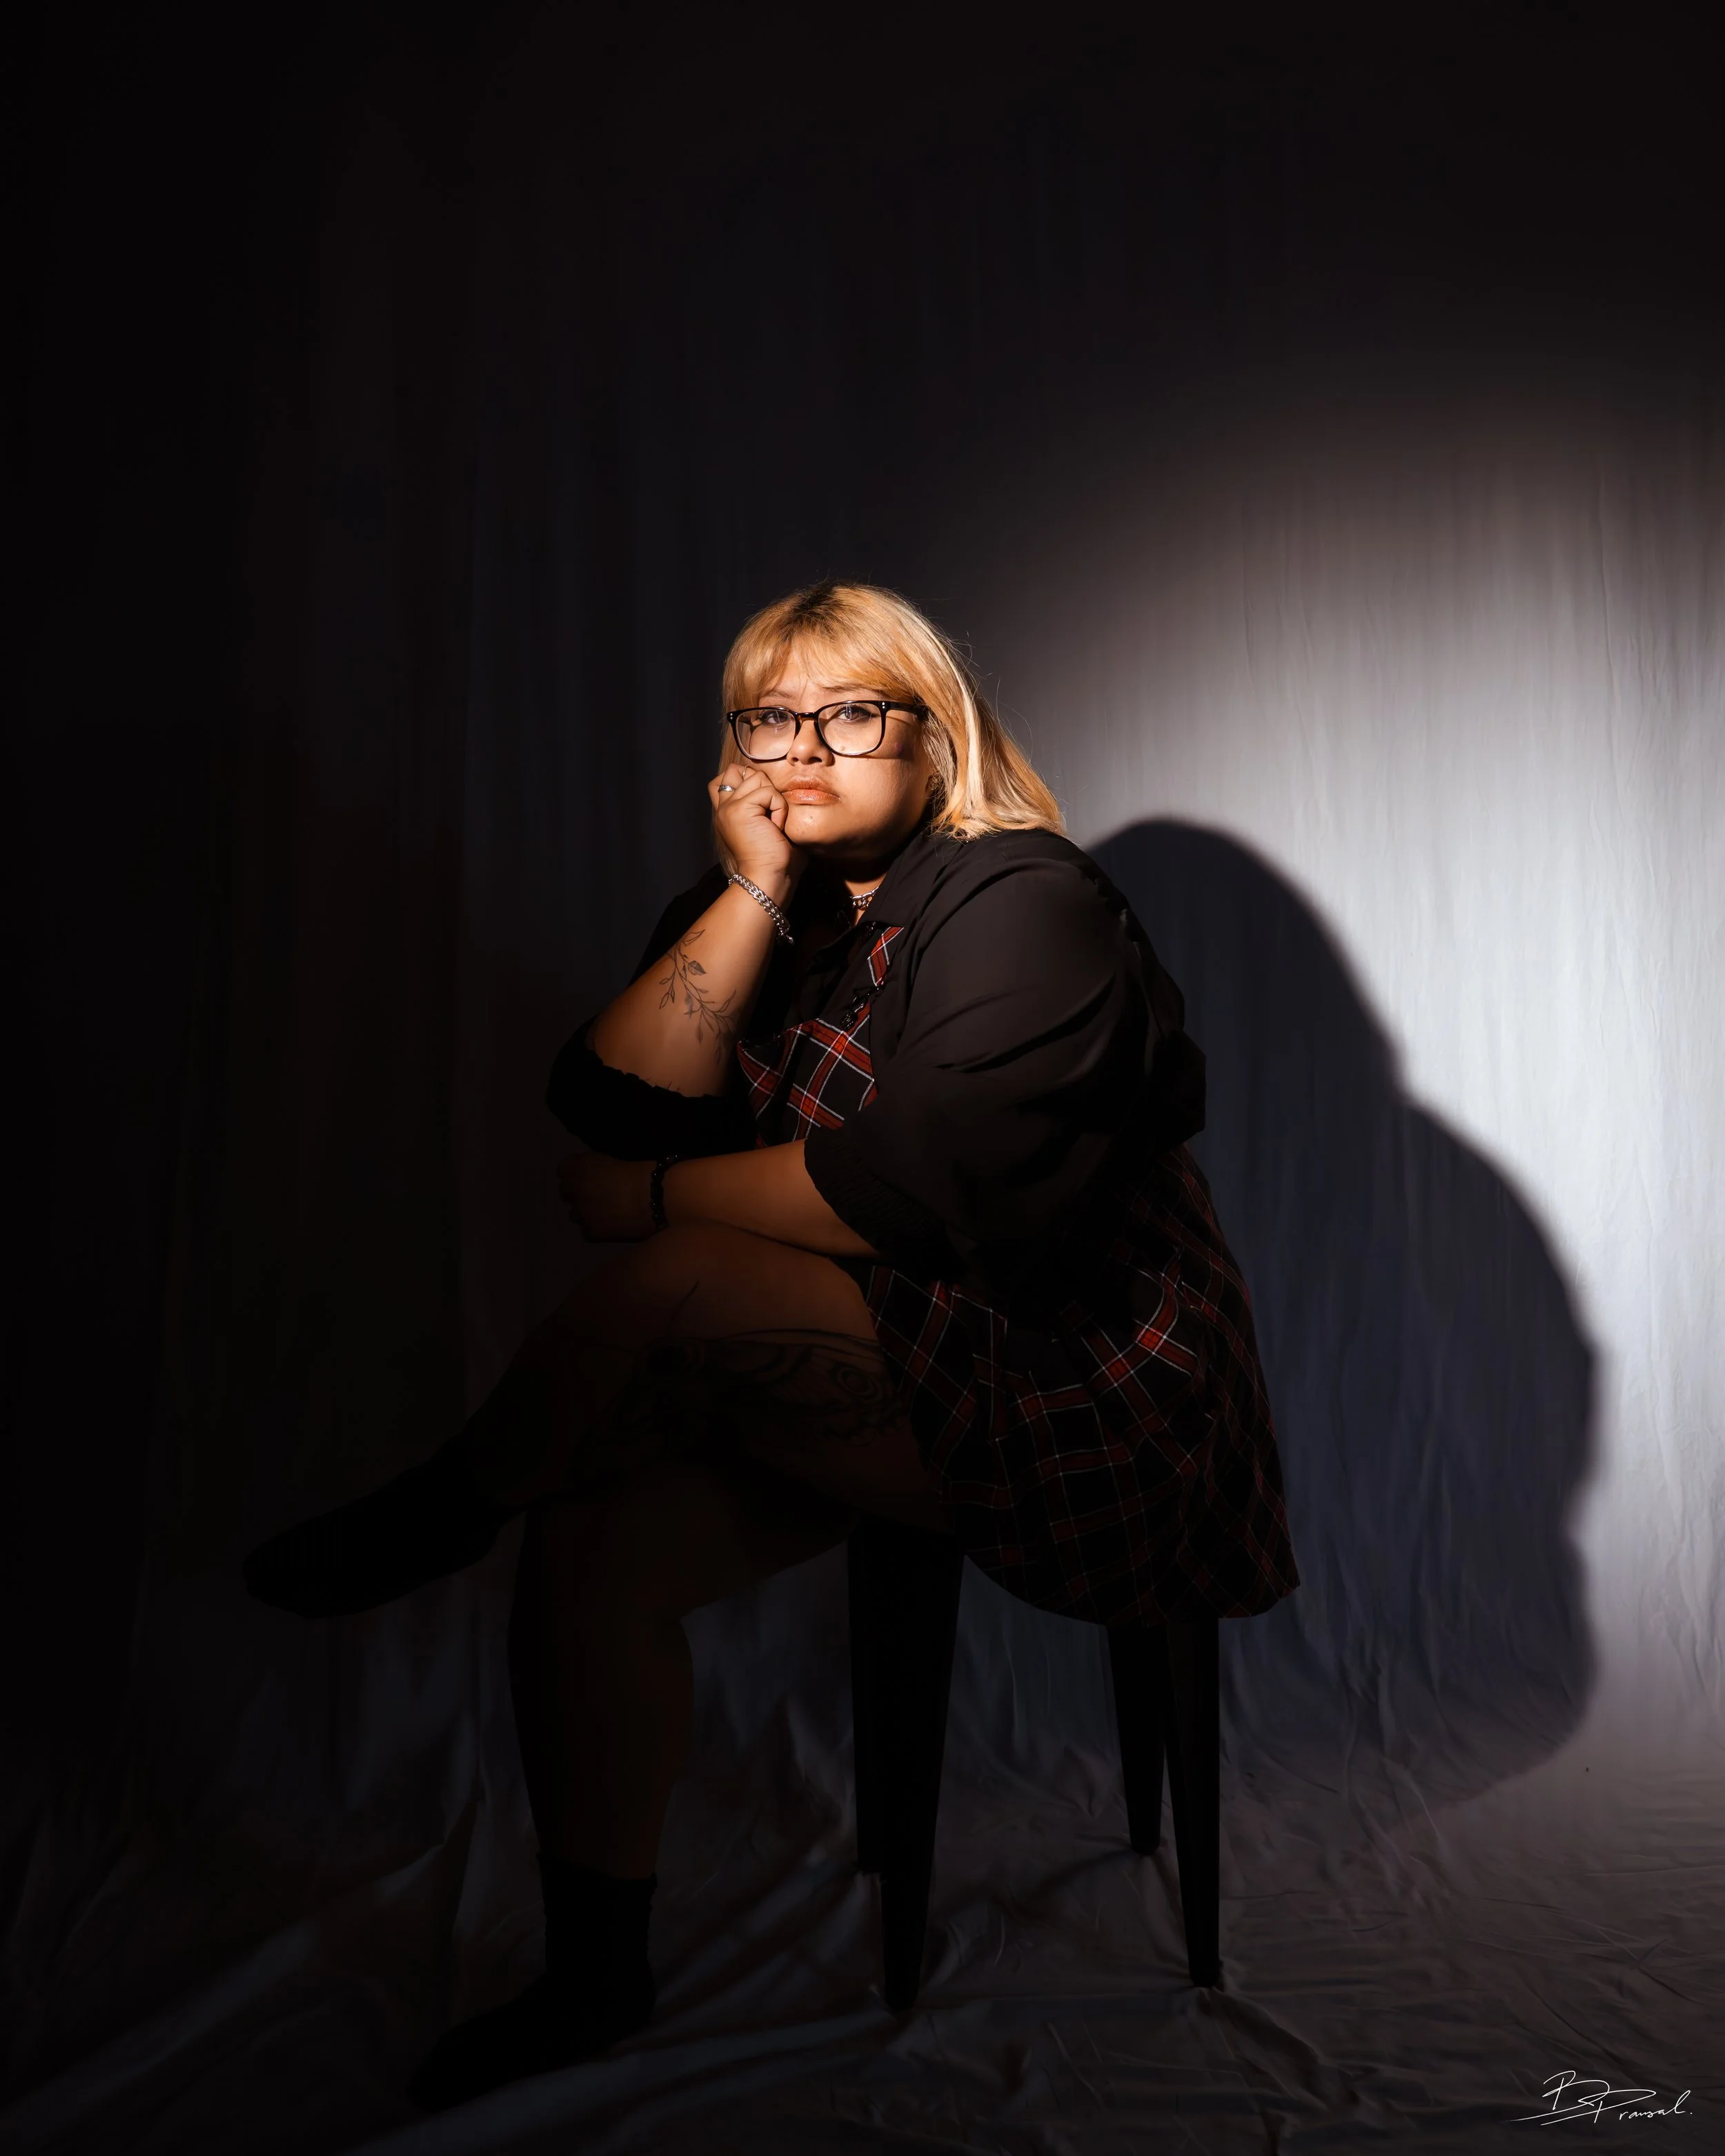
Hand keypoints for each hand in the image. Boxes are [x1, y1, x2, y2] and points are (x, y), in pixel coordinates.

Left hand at [557, 1151, 655, 1240]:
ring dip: (586, 1213)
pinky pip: (586, 1231)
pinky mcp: (590, 1232)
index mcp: (580, 1166)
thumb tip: (592, 1178)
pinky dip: (596, 1230)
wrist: (656, 1198)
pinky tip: (613, 1226)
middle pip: (565, 1192)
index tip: (589, 1177)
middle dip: (578, 1194)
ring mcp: (581, 1212)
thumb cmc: (642, 1173)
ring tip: (607, 1214)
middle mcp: (574, 1188)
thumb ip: (595, 1168)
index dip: (575, 1174)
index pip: (563, 1169)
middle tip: (599, 1197)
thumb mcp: (613, 1160)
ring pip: (575, 1214)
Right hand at [709, 761, 803, 895]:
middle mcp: (723, 808)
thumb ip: (762, 803)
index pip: (725, 777)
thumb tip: (775, 786)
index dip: (746, 779)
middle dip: (761, 783)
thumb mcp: (765, 826)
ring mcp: (729, 808)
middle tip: (769, 811)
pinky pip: (769, 792)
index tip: (763, 803)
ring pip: (757, 777)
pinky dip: (779, 808)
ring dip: (773, 798)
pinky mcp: (739, 809)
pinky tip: (776, 827)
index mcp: (726, 813)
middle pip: (739, 770)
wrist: (768, 879)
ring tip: (773, 822)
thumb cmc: (775, 860)